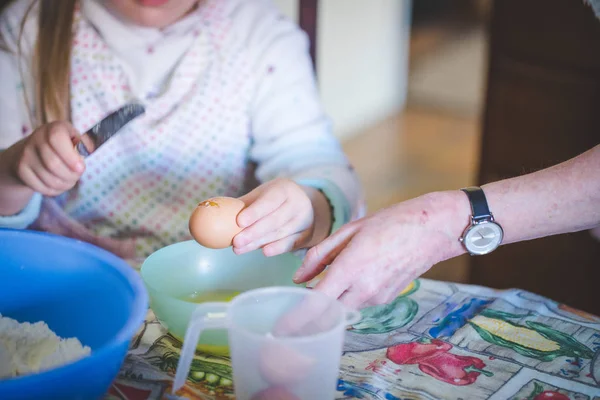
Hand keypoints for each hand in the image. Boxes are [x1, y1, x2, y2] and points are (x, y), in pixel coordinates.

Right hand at [8, 121, 84, 196]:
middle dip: (71, 175)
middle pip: (53, 164)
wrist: (34, 151)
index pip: (57, 139)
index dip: (70, 157)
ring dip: (65, 184)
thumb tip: (88, 151)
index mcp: (54, 128)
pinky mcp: (21, 170)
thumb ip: (84, 145)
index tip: (81, 168)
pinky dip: (55, 190)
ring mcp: (25, 154)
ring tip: (70, 180)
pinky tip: (59, 184)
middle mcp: (36, 138)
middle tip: (77, 176)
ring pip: (48, 178)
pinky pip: (41, 186)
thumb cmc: (63, 146)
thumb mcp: (75, 140)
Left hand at [232, 178, 331, 256]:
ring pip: (280, 233)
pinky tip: (264, 252)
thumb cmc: (274, 200)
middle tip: (235, 242)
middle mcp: (298, 202)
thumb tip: (212, 212)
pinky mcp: (307, 235)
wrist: (305, 206)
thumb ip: (243, 204)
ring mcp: (305, 219)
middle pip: (275, 220)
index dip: (255, 211)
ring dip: (258, 243)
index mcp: (284, 188)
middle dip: (254, 232)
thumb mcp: (262, 195)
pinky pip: (290, 244)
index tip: (239, 222)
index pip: (270, 200)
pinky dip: (277, 248)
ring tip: (239, 249)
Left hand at [293, 191, 469, 308]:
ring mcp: (378, 296)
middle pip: (328, 312)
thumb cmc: (391, 222)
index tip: (280, 331)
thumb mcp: (350, 230)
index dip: (296, 320)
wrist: (433, 229)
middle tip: (294, 310)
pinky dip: (349, 294)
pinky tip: (354, 276)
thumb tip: (297, 278)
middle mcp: (365, 287)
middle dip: (310, 314)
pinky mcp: (387, 298)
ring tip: (326, 281)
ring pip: (343, 307)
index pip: (317, 303)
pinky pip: (359, 301)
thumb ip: (319, 255)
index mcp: (351, 267)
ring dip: (331, 301)